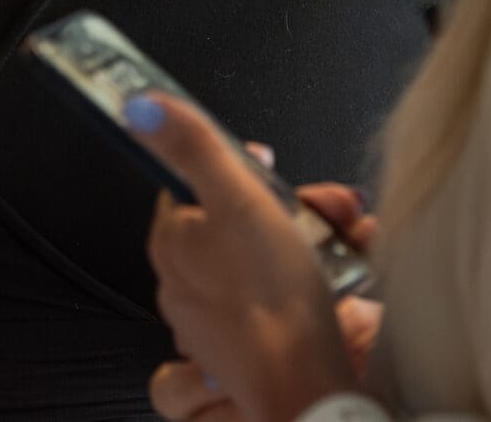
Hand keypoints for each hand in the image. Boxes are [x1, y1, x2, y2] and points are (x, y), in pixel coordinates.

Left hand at [134, 95, 362, 421]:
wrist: (306, 384)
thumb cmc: (269, 300)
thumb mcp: (235, 198)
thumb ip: (193, 147)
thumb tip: (142, 105)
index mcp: (173, 245)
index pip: (189, 186)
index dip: (232, 170)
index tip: (265, 166)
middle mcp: (188, 284)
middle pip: (238, 221)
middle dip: (291, 205)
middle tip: (324, 207)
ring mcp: (221, 318)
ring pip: (269, 257)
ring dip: (317, 239)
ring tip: (348, 238)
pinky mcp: (255, 343)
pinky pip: (287, 295)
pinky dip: (321, 278)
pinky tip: (348, 270)